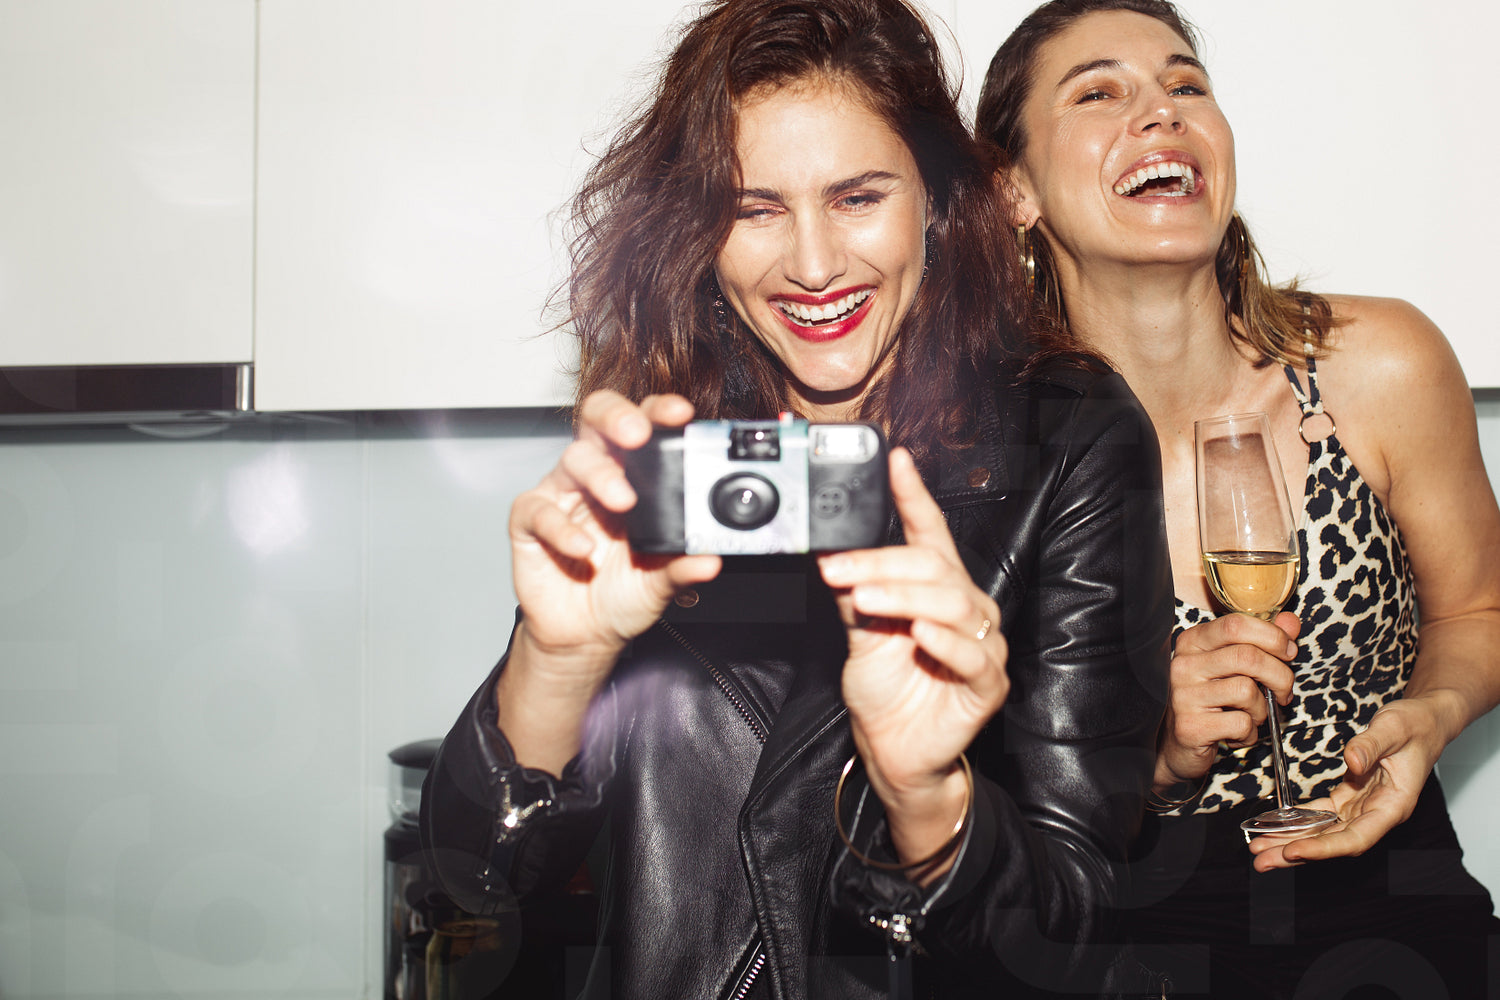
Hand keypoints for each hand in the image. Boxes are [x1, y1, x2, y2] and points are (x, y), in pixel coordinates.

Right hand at [507, 391, 720, 691]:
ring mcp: (561, 495)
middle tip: (638, 434)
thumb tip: (711, 559)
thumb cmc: (622, 594)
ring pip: (574, 460)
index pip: (645, 426)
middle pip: (598, 421)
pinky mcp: (529, 522)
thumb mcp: (660, 582)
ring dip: (600, 475)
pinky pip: (538, 510)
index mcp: (633, 476)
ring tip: (624, 501)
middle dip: (618, 418)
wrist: (585, 634)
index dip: (659, 412)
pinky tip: (584, 548)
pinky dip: (561, 527)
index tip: (681, 415)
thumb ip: (681, 566)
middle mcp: (596, 476)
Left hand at [819, 448, 1007, 864]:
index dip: (913, 496)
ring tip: (864, 599)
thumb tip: (834, 554)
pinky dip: (945, 642)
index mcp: (936, 587)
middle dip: (882, 563)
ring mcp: (982, 645)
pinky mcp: (989, 684)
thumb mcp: (859, 634)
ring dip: (904, 597)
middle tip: (838, 569)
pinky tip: (919, 634)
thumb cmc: (884, 688)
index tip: (895, 462)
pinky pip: (973, 655)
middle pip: (933, 569)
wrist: (892, 750)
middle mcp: (965, 608)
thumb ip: (855, 594)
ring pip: (951, 604)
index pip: (929, 532)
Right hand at [1154, 611, 1299, 793]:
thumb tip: (1290, 622)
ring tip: (1251, 715)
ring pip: (1247, 691)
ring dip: (1262, 709)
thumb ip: (1263, 640)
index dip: (1272, 637)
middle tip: (1283, 691)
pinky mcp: (1190, 726)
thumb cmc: (1211, 701)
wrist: (1177, 745)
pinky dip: (1249, 733)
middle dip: (1280, 676)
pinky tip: (1237, 733)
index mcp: (1193, 642)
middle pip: (1247, 656)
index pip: (1235, 625)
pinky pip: (1240, 723)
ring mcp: (1184, 695)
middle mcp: (1184, 665)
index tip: (1288, 652)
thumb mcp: (1235, 666)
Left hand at [1246, 698, 1443, 870]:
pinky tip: (1273, 825)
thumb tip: (1351, 761)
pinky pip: (1319, 814)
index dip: (1324, 847)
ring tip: (1258, 847)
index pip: (1356, 837)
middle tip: (1261, 860)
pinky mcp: (1350, 797)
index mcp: (1393, 805)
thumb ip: (1371, 745)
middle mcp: (1377, 813)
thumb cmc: (1414, 726)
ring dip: (1291, 840)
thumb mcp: (1394, 728)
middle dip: (1296, 852)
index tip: (1294, 850)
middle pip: (1333, 842)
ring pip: (1323, 831)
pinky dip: (1296, 820)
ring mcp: (1362, 807)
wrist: (1422, 721)